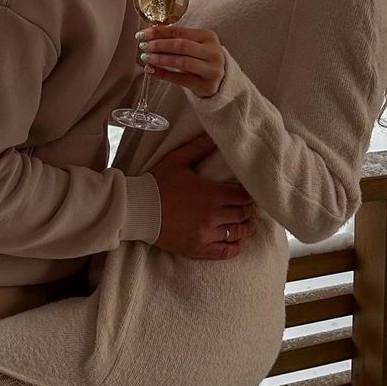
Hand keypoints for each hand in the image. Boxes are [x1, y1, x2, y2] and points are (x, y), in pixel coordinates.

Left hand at [137, 25, 225, 97]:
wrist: (220, 78)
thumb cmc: (202, 58)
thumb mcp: (194, 44)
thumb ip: (176, 39)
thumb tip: (149, 35)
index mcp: (208, 36)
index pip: (180, 31)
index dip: (159, 32)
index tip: (143, 34)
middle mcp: (212, 52)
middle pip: (182, 45)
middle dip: (159, 45)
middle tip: (144, 46)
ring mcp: (211, 70)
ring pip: (182, 62)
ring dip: (161, 59)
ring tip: (146, 58)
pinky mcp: (206, 85)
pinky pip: (181, 79)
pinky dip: (163, 74)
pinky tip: (151, 70)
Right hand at [147, 133, 257, 260]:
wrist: (137, 209)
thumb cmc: (158, 183)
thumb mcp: (177, 160)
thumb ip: (198, 147)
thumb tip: (214, 134)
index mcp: (211, 194)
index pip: (244, 196)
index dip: (249, 193)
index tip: (248, 191)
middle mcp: (212, 216)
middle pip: (243, 214)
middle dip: (249, 209)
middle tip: (249, 205)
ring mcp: (206, 234)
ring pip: (238, 233)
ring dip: (246, 227)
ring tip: (248, 222)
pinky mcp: (198, 249)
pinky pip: (225, 251)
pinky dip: (236, 247)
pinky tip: (239, 241)